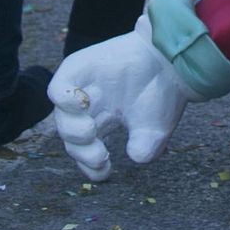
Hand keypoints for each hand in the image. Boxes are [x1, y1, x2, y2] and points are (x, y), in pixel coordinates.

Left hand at [49, 16, 188, 179]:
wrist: (172, 59)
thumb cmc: (166, 92)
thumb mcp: (156, 131)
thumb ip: (144, 149)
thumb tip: (134, 156)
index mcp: (104, 121)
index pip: (85, 150)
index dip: (90, 165)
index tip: (105, 170)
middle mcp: (91, 106)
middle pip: (71, 137)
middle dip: (82, 152)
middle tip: (101, 155)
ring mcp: (83, 87)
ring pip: (61, 117)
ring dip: (72, 131)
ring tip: (90, 131)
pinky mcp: (78, 68)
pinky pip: (57, 88)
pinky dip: (63, 99)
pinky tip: (82, 104)